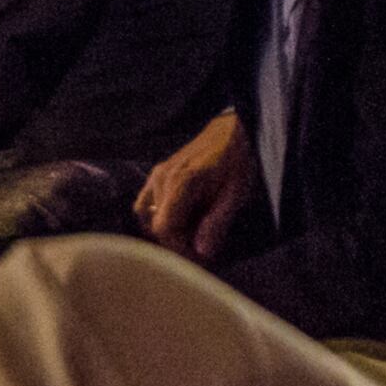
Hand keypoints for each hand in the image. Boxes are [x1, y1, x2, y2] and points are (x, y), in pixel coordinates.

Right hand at [133, 111, 259, 260]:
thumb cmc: (239, 159)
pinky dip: (157, 215)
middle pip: (153, 225)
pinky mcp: (159, 172)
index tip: (200, 257)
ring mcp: (157, 173)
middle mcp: (163, 178)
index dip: (180, 249)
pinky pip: (146, 202)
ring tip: (190, 232)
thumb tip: (202, 252)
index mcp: (181, 183)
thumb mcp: (236, 193)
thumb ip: (218, 222)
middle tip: (201, 247)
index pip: (164, 228)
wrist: (234, 129)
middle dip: (176, 241)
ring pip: (145, 215)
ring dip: (165, 229)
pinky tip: (180, 217)